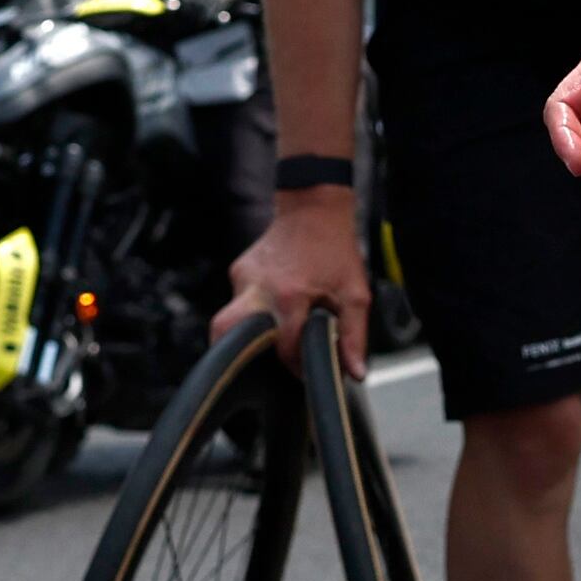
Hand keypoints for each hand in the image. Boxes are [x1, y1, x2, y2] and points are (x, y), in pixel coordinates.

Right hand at [220, 185, 374, 372]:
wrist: (314, 208)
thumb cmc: (335, 249)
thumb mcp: (354, 294)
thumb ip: (354, 337)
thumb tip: (355, 372)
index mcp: (289, 296)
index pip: (281, 348)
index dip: (294, 364)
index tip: (303, 366)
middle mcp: (259, 287)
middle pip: (226, 332)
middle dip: (236, 356)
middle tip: (260, 363)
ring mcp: (244, 277)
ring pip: (229, 319)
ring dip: (247, 333)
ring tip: (270, 333)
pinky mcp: (238, 270)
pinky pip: (237, 301)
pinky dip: (253, 311)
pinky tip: (272, 305)